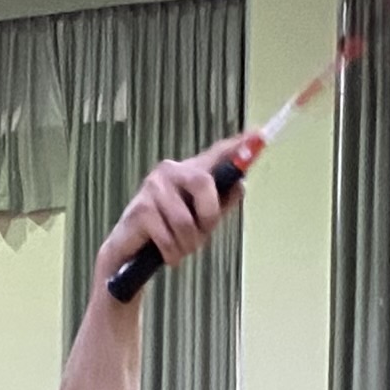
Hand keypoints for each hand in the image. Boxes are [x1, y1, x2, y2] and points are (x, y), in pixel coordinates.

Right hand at [91, 143, 239, 293]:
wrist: (131, 253)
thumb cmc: (169, 232)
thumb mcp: (201, 219)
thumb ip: (221, 202)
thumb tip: (240, 184)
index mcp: (189, 171)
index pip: (216, 154)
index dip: (237, 147)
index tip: (258, 135)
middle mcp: (170, 171)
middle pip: (202, 182)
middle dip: (208, 217)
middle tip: (201, 234)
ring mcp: (153, 188)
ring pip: (186, 221)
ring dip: (188, 244)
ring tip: (179, 247)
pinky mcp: (140, 210)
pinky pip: (169, 238)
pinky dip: (172, 254)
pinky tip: (166, 254)